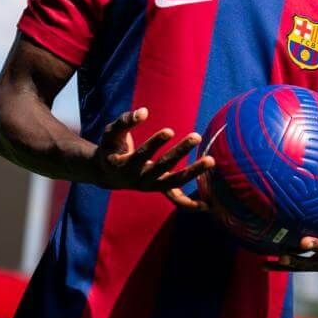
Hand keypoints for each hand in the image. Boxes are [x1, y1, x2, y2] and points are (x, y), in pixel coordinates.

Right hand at [92, 107, 210, 195]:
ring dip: (192, 172)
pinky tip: (208, 204)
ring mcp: (149, 186)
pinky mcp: (158, 188)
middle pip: (161, 167)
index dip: (155, 143)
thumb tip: (144, 112)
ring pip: (173, 182)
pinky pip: (175, 199)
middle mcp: (137, 179)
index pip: (141, 154)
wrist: (107, 173)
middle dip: (179, 151)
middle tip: (196, 136)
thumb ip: (125, 121)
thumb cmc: (110, 148)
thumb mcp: (111, 133)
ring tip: (211, 160)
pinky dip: (190, 203)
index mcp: (123, 165)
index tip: (170, 130)